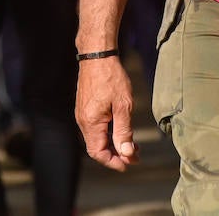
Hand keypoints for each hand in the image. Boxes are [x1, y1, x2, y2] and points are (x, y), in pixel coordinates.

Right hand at [75, 56, 139, 170]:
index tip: (130, 163)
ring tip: (132, 142)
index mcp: (91, 122)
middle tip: (136, 154)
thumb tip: (126, 153)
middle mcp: (83, 121)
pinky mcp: (85, 107)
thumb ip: (124, 131)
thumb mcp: (123, 105)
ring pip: (96, 138)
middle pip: (97, 148)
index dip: (114, 162)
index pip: (98, 153)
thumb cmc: (111, 77)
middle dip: (116, 154)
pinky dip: (108, 133)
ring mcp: (82, 114)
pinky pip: (95, 128)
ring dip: (113, 144)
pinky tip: (120, 128)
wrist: (97, 55)